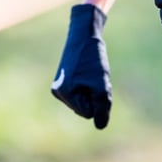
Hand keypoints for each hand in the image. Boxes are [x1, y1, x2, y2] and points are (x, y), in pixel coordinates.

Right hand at [51, 3, 111, 128]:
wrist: (84, 35)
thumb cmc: (93, 59)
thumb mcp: (102, 85)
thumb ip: (102, 108)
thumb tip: (100, 126)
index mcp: (65, 94)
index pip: (88, 113)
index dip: (99, 100)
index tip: (98, 82)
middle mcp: (58, 93)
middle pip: (86, 108)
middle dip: (95, 96)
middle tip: (96, 77)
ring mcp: (59, 87)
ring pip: (84, 101)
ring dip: (92, 90)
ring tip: (91, 73)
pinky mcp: (63, 81)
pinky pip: (81, 93)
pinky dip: (88, 85)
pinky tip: (87, 71)